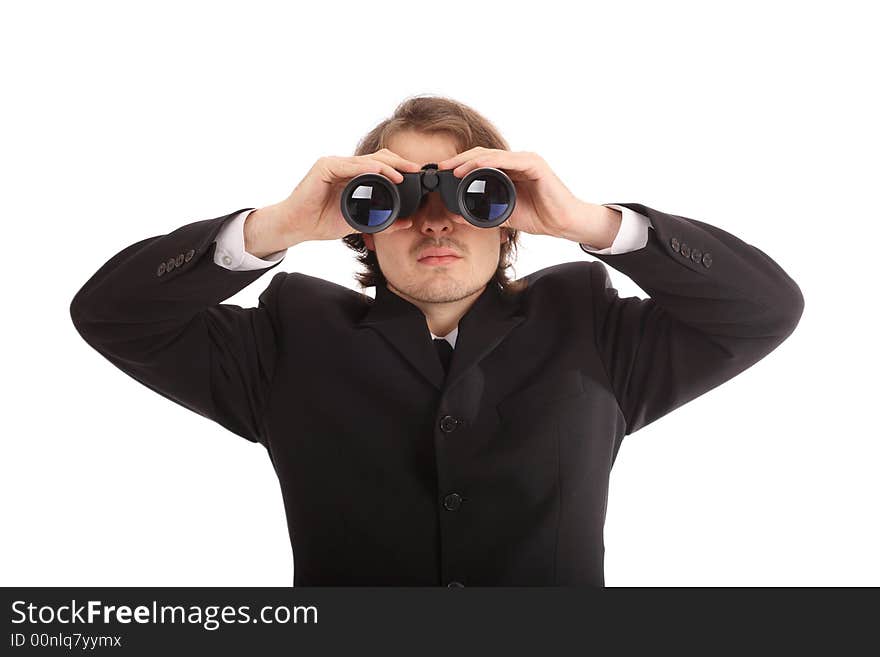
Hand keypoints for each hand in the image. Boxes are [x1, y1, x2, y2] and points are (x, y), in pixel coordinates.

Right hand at [251, 149, 424, 250]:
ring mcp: (334, 164)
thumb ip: (382, 221)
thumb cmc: (322, 222)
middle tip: (415, 169)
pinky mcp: (324, 167)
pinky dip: (365, 168)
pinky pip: (349, 166)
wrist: (297, 227)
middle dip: (399, 162)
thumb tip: (406, 222)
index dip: (399, 168)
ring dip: (386, 166)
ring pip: (365, 160)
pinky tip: (379, 172)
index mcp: (353, 175)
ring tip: (402, 173)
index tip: (416, 175)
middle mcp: (344, 166)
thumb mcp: (360, 222)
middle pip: (377, 158)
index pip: (381, 165)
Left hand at [435, 147, 587, 238]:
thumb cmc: (539, 216)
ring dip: (469, 160)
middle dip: (459, 160)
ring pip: (491, 155)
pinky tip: (473, 169)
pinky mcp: (533, 164)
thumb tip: (458, 216)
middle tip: (442, 167)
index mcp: (510, 170)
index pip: (480, 162)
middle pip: (482, 154)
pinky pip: (506, 160)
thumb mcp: (503, 216)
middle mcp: (516, 161)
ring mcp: (525, 160)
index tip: (442, 174)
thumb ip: (482, 214)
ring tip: (452, 168)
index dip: (460, 165)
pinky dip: (487, 163)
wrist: (562, 223)